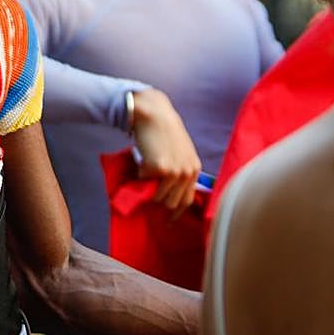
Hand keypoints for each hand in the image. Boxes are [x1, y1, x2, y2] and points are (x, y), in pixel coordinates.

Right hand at [130, 88, 201, 215]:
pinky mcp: (159, 169)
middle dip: (159, 199)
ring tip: (144, 171)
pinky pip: (144, 183)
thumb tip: (169, 193)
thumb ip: (179, 170)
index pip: (188, 199)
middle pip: (172, 202)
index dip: (177, 212)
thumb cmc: (163, 130)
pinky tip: (141, 160)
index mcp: (194, 169)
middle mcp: (187, 173)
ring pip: (158, 196)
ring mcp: (174, 172)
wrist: (153, 114)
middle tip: (149, 189)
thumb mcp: (180, 152)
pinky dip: (139, 175)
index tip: (169, 220)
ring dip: (148, 188)